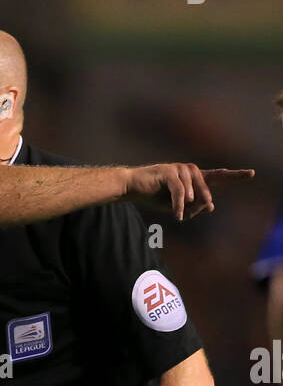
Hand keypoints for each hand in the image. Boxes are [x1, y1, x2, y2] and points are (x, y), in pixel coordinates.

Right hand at [126, 164, 253, 220]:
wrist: (134, 187)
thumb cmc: (155, 196)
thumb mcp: (177, 208)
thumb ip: (194, 209)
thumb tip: (210, 205)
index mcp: (195, 178)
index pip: (218, 176)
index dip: (235, 176)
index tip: (251, 174)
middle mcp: (191, 170)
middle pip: (207, 188)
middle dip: (201, 203)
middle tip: (187, 213)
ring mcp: (180, 169)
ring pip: (194, 191)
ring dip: (186, 206)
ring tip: (178, 213)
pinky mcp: (170, 172)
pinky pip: (180, 191)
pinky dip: (179, 205)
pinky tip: (177, 215)